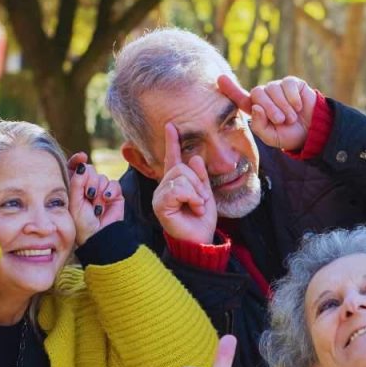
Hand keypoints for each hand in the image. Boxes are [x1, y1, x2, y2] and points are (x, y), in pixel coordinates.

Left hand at [68, 153, 124, 245]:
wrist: (99, 235)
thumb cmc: (82, 223)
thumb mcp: (74, 202)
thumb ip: (76, 182)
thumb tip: (82, 164)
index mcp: (74, 187)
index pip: (75, 168)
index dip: (77, 161)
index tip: (81, 157)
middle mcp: (88, 187)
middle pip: (89, 169)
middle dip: (89, 180)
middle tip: (88, 194)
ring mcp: (101, 190)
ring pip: (101, 177)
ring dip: (98, 190)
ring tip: (96, 204)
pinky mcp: (114, 194)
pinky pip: (113, 183)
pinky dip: (110, 191)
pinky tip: (105, 199)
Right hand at [152, 123, 216, 243]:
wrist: (200, 240)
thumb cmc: (201, 220)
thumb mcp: (205, 193)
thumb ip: (200, 176)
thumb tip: (195, 158)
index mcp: (175, 183)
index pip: (172, 158)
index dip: (172, 142)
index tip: (171, 126)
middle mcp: (164, 187)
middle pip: (181, 167)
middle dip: (197, 183)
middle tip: (201, 200)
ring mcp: (160, 195)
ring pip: (181, 177)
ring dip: (196, 192)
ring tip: (197, 206)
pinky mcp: (160, 204)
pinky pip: (178, 189)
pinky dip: (191, 197)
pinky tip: (193, 209)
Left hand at [218, 75, 316, 150]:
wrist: (312, 132)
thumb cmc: (289, 136)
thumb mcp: (272, 137)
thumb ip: (260, 126)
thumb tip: (255, 107)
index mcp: (256, 109)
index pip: (240, 98)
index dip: (230, 88)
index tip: (221, 79)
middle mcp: (265, 96)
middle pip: (258, 93)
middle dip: (269, 108)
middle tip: (280, 120)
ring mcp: (278, 88)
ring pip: (273, 89)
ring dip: (283, 106)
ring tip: (291, 118)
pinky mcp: (292, 83)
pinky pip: (287, 84)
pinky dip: (292, 98)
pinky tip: (298, 107)